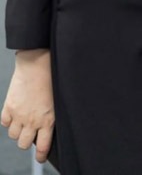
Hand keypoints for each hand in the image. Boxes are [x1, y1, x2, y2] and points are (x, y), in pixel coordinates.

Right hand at [1, 49, 54, 163]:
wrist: (37, 63)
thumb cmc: (51, 78)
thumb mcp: (57, 101)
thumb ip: (51, 116)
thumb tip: (47, 128)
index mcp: (48, 120)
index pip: (43, 147)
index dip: (41, 155)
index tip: (41, 157)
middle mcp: (32, 121)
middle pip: (24, 145)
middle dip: (28, 140)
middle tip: (31, 132)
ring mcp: (18, 115)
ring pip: (13, 136)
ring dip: (18, 130)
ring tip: (23, 120)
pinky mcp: (8, 107)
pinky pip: (4, 123)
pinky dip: (9, 120)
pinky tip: (15, 112)